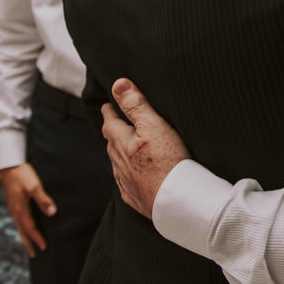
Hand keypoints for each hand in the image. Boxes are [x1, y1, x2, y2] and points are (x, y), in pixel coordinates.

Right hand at [0, 163, 56, 256]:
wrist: (9, 165)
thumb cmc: (23, 174)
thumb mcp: (34, 186)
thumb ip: (43, 199)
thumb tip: (52, 213)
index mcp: (20, 208)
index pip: (30, 228)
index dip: (37, 238)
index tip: (44, 247)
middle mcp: (15, 210)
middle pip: (22, 231)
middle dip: (28, 243)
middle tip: (34, 254)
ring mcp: (12, 207)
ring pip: (19, 226)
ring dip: (24, 236)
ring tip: (29, 245)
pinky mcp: (13, 202)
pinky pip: (17, 220)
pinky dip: (22, 227)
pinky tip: (24, 227)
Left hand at [102, 78, 189, 219]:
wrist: (175, 199)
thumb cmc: (167, 161)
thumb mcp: (153, 125)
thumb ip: (136, 105)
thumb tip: (118, 84)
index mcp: (121, 142)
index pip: (110, 122)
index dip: (109, 111)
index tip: (108, 105)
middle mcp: (118, 162)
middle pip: (111, 143)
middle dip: (112, 131)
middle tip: (114, 122)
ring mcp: (125, 181)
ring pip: (117, 163)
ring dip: (119, 153)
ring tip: (124, 147)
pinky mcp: (135, 196)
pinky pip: (125, 182)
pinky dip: (127, 174)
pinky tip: (133, 175)